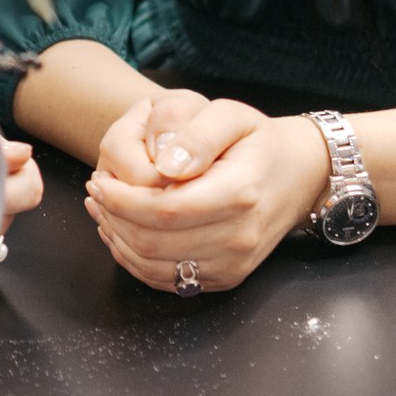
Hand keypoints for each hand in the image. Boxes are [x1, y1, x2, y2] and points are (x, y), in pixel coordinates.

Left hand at [84, 91, 326, 293]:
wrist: (300, 175)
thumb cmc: (259, 140)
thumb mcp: (230, 115)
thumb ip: (196, 134)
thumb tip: (164, 163)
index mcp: (239, 194)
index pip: (164, 210)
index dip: (122, 200)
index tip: (99, 180)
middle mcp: (239, 237)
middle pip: (155, 243)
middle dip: (114, 218)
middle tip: (95, 190)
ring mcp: (234, 264)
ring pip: (156, 267)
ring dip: (119, 240)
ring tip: (103, 209)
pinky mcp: (226, 278)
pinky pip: (169, 280)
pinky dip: (136, 260)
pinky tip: (123, 231)